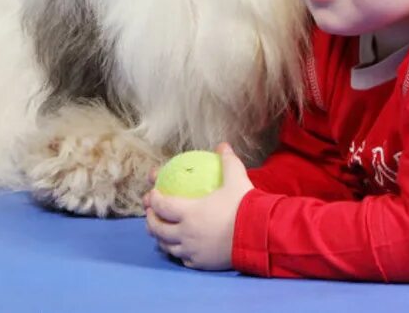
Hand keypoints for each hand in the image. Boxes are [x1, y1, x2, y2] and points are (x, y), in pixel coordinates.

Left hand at [144, 142, 253, 270]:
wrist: (258, 235)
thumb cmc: (243, 206)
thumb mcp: (236, 179)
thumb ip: (227, 162)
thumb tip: (223, 146)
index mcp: (189, 212)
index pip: (161, 206)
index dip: (153, 199)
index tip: (152, 193)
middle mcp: (186, 233)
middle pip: (158, 229)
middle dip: (150, 220)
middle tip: (150, 213)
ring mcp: (192, 250)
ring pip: (167, 247)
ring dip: (160, 238)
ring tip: (161, 232)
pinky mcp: (202, 263)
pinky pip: (184, 259)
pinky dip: (179, 252)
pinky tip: (181, 248)